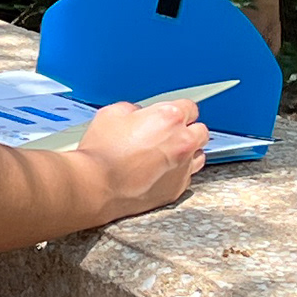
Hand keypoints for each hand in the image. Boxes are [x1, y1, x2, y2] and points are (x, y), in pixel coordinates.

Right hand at [77, 98, 210, 216]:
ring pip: (199, 155)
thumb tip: (138, 115)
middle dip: (187, 130)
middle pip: (200, 131)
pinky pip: (187, 176)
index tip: (171, 116)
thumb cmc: (102, 153)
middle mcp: (182, 142)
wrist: (95, 186)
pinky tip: (160, 171)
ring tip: (166, 154)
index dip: (178, 110)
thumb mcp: (111, 113)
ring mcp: (182, 168)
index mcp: (169, 118)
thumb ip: (134, 110)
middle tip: (168, 134)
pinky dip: (177, 172)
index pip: (190, 107)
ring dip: (187, 152)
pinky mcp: (177, 189)